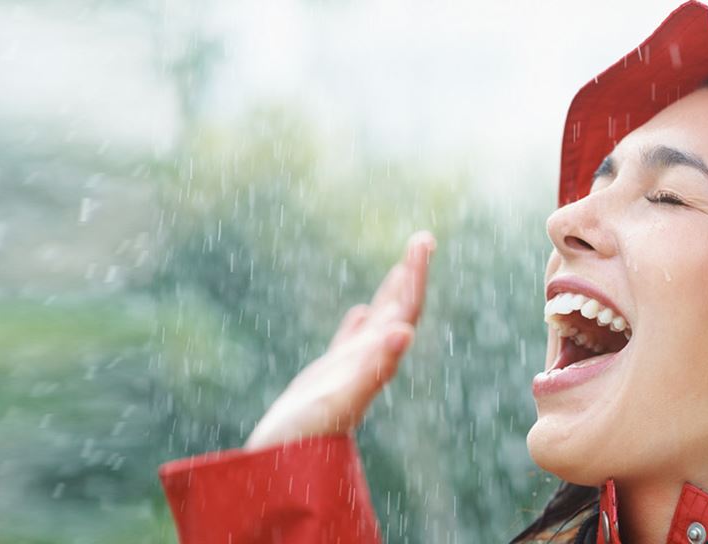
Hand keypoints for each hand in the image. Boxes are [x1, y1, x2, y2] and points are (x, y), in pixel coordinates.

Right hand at [244, 231, 435, 450]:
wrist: (283, 466)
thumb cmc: (308, 434)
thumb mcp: (341, 396)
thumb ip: (375, 367)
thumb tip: (405, 332)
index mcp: (376, 359)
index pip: (405, 310)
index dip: (415, 275)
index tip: (424, 241)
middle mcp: (369, 361)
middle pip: (399, 309)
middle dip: (410, 274)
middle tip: (424, 237)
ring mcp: (349, 368)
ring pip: (376, 323)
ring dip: (390, 293)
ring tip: (402, 266)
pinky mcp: (327, 378)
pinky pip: (348, 343)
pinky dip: (357, 323)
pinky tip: (359, 311)